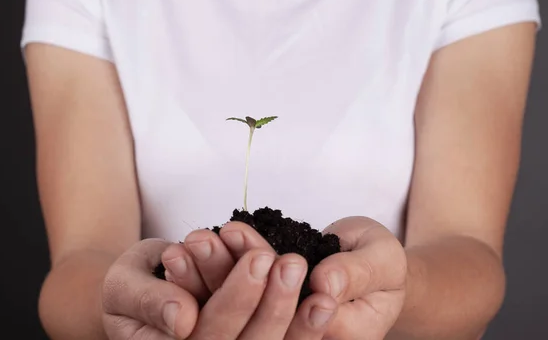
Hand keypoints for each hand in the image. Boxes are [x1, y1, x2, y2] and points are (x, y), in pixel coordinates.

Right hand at [102, 235, 337, 339]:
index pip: (206, 335)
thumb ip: (148, 301)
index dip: (235, 300)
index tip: (259, 258)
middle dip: (272, 304)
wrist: (143, 293)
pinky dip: (305, 329)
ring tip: (319, 288)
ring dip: (296, 319)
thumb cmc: (133, 287)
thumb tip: (181, 318)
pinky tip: (323, 303)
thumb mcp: (125, 285)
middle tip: (292, 263)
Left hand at [169, 217, 406, 339]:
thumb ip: (356, 274)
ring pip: (232, 309)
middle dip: (227, 278)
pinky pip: (224, 292)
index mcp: (333, 337)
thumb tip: (323, 284)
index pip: (294, 324)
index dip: (271, 293)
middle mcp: (292, 339)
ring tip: (194, 238)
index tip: (256, 254)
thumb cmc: (380, 262)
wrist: (365, 262)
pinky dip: (206, 270)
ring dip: (208, 273)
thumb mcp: (381, 261)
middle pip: (252, 321)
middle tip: (204, 240)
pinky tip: (187, 247)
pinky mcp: (252, 306)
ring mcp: (269, 324)